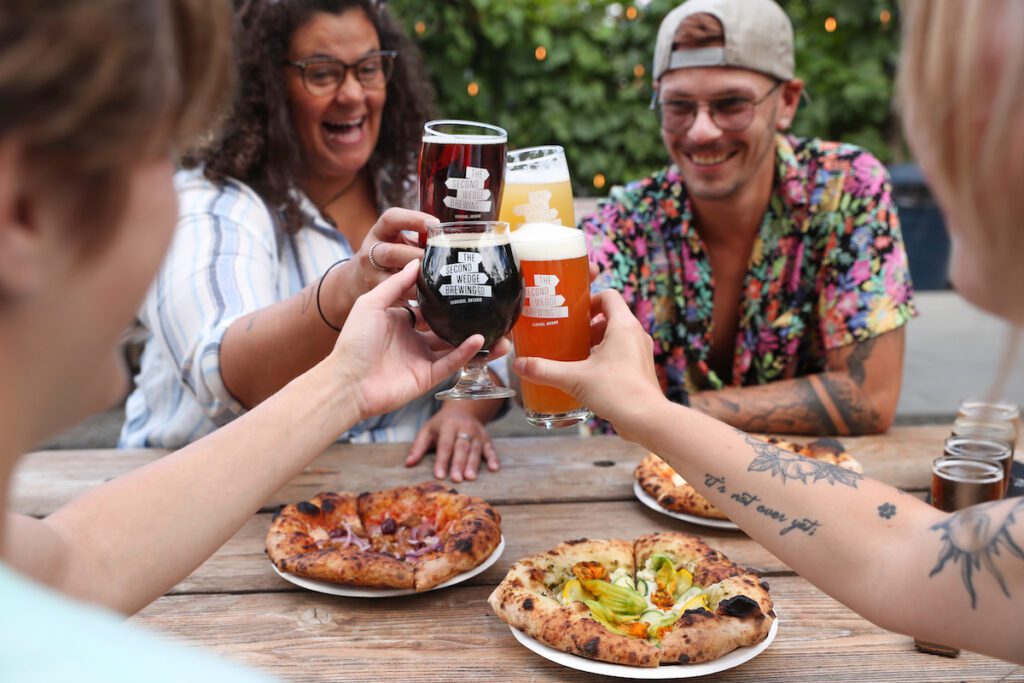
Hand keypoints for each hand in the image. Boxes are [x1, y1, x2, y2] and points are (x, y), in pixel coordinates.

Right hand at [331, 208, 434, 309]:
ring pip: (392, 279)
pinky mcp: (376, 294)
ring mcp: (371, 275)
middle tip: (439, 260)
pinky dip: (416, 297)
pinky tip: (432, 298)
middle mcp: (370, 251)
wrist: (357, 278)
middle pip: (389, 253)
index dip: (413, 219)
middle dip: (416, 257)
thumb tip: (454, 238)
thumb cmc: (390, 254)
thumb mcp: (398, 240)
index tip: (435, 224)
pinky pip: (397, 297)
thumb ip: (419, 238)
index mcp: (379, 232)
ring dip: (417, 281)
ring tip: (437, 281)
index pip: (391, 219)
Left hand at [331, 261, 483, 418]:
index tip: (465, 284)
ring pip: (455, 346)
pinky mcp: (427, 377)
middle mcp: (413, 340)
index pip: (428, 307)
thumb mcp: (371, 304)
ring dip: (477, 339)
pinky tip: (480, 340)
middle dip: (468, 319)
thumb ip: (395, 284)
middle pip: (446, 327)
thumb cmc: (353, 342)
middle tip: (489, 307)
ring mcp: (422, 359)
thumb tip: (417, 263)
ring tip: (499, 330)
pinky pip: (451, 363)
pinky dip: (466, 352)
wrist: (347, 382)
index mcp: (400, 321)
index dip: (445, 297)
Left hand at [406, 405, 499, 481]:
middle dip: (458, 464)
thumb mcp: (427, 430)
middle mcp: (464, 428)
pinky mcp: (486, 437)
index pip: (445, 445)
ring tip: (470, 477)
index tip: (439, 476)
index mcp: (448, 425)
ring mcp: (477, 433)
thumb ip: (418, 447)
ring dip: (473, 463)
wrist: (462, 409)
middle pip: (461, 447)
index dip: (442, 460)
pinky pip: (491, 448)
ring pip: (475, 449)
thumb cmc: (441, 424)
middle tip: (456, 479)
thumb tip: (408, 464)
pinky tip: (494, 468)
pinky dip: (493, 458)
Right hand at [512, 289, 662, 441]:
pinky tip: (586, 374)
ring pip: (616, 337)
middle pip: (610, 317)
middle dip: (587, 325)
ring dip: (595, 342)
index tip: (571, 313)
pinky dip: (605, 358)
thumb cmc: (617, 391)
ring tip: (573, 355)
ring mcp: (640, 353)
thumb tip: (519, 364)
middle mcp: (636, 335)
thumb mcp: (574, 378)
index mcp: (623, 325)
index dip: (589, 300)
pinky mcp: (640, 370)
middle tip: (567, 335)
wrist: (646, 420)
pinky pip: (621, 354)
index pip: (608, 295)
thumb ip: (545, 370)